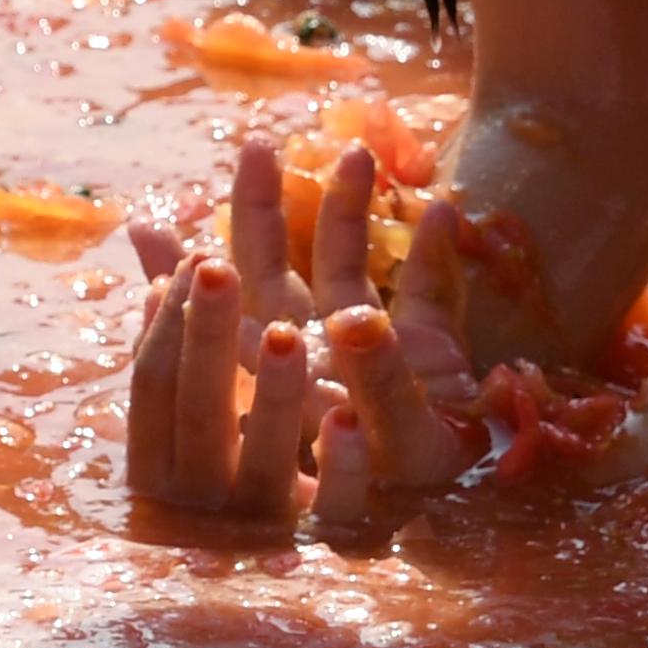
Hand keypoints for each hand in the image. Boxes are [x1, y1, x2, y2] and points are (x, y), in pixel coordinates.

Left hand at [122, 136, 482, 519]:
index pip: (225, 320)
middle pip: (275, 275)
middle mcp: (318, 361)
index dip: (190, 276)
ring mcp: (373, 352)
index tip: (151, 223)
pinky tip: (443, 207)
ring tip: (356, 153)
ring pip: (344, 268)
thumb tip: (353, 317)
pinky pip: (425, 291)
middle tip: (254, 147)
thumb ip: (376, 374)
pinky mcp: (430, 352)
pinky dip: (434, 251)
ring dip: (348, 211)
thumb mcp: (397, 435)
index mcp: (290, 384)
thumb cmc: (434, 480)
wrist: (496, 501)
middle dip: (263, 209)